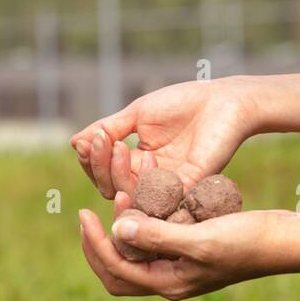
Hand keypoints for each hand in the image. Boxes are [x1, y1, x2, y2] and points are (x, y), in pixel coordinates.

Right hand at [69, 76, 263, 199]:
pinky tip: (140, 158)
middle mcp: (151, 179)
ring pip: (130, 196)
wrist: (224, 100)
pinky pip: (159, 200)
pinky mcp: (188, 189)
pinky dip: (143, 185)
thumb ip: (108, 129)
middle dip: (100, 166)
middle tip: (102, 140)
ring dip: (116, 172)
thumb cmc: (183, 103)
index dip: (93, 161)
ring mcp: (169, 186)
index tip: (88, 140)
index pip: (105, 173)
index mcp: (138, 162)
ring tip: (117, 144)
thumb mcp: (137, 114)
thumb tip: (75, 143)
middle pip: (113, 188)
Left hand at [77, 193, 298, 299]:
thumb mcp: (201, 238)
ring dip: (120, 226)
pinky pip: (154, 235)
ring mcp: (180, 263)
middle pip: (117, 270)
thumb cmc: (248, 241)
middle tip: (86, 213)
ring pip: (135, 250)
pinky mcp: (190, 245)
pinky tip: (142, 192)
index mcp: (169, 283)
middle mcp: (170, 277)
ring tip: (119, 193)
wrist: (284, 238)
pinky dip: (142, 216)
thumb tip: (117, 230)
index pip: (117, 269)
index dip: (96, 243)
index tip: (85, 213)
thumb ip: (159, 236)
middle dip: (97, 243)